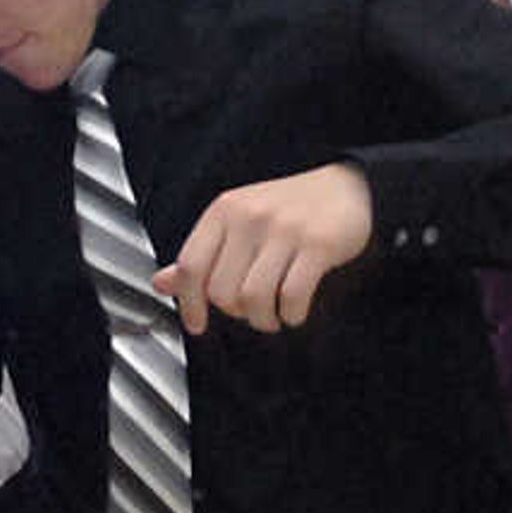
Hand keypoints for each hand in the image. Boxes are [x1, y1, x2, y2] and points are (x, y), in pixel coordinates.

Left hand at [155, 163, 372, 334]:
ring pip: (254, 299)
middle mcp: (250, 216)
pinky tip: (295, 311)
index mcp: (225, 210)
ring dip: (264, 320)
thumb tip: (162, 282)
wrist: (350, 188)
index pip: (191, 266)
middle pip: (222, 291)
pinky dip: (292, 315)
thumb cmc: (290, 209)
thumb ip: (202, 254)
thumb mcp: (238, 222)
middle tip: (251, 312)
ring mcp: (285, 229)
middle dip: (236, 315)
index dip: (189, 304)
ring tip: (273, 316)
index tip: (197, 324)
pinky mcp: (318, 244)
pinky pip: (292, 296)